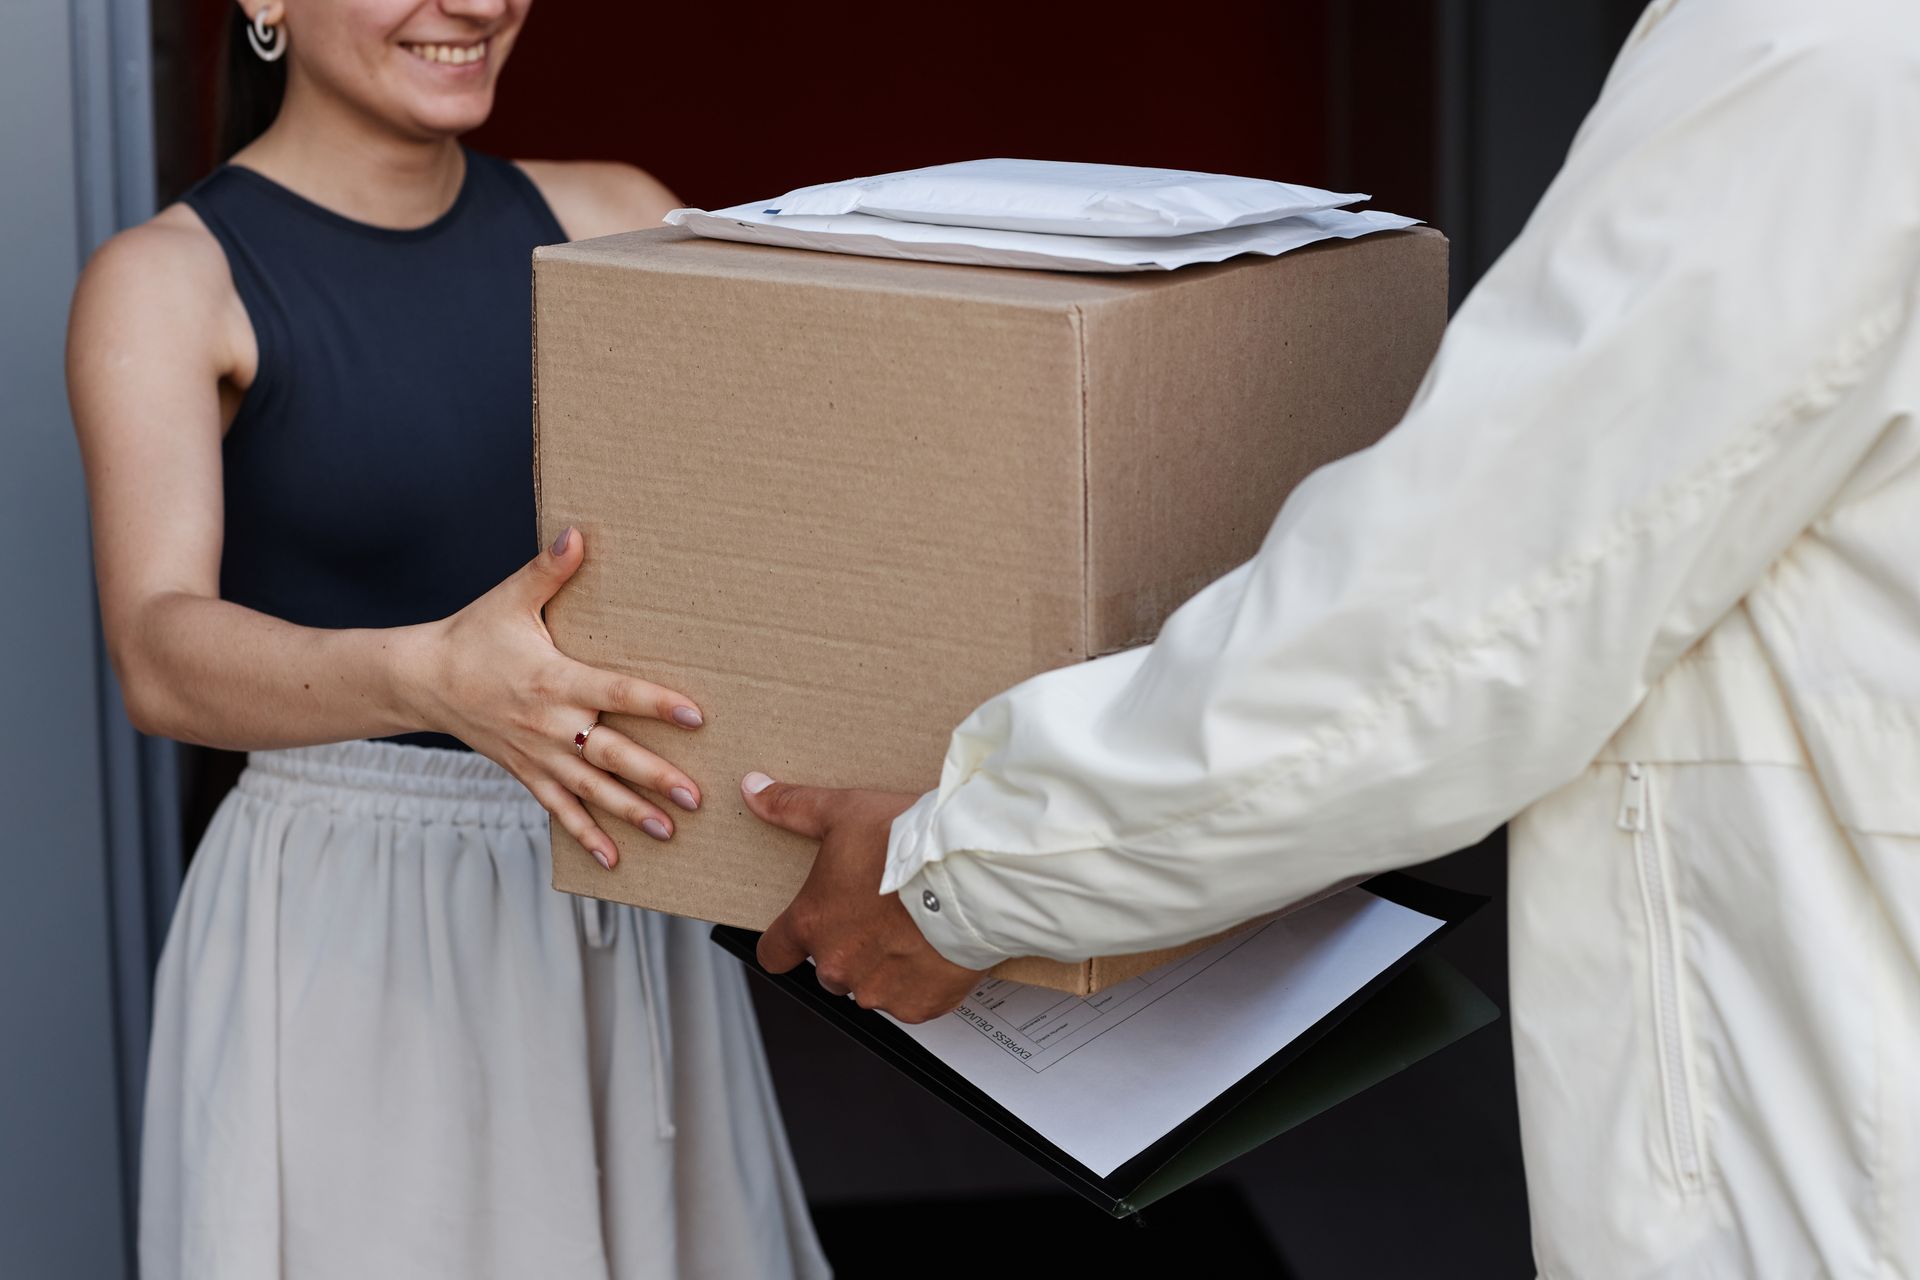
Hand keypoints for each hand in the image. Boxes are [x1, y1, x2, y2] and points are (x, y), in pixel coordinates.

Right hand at [403, 526, 704, 869]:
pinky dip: (586, 835)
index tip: (694, 715)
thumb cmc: (474, 635)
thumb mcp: (511, 599)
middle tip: (694, 795)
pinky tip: (615, 859)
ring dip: (629, 813)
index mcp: (554, 680)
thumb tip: (577, 532)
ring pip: (591, 789)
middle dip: (653, 776)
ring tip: (669, 830)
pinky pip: (559, 810)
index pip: (615, 691)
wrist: (422, 680)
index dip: (655, 703)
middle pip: (610, 754)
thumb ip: (549, 570)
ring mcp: (537, 755)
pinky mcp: (526, 773)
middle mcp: (549, 724)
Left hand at [742, 775, 984, 1022]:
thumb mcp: (844, 812)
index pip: (774, 953)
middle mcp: (839, 964)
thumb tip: (754, 791)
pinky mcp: (918, 1005)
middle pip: (831, 967)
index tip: (800, 933)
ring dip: (886, 964)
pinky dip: (921, 980)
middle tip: (881, 913)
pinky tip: (935, 946)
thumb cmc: (910, 847)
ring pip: (872, 985)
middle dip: (852, 946)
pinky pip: (912, 999)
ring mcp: (879, 989)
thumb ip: (793, 807)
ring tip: (914, 927)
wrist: (971, 874)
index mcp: (813, 923)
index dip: (785, 942)